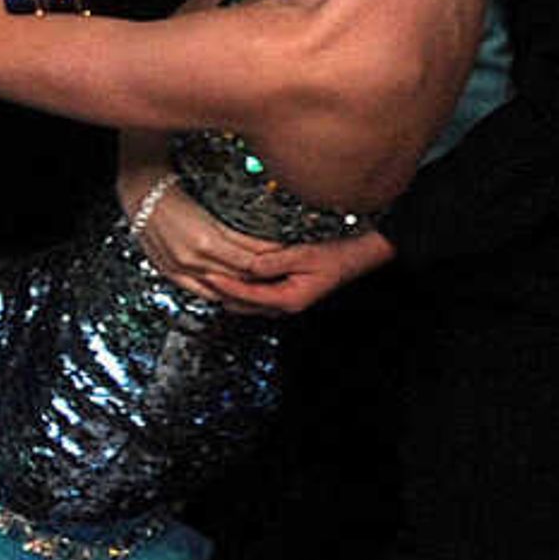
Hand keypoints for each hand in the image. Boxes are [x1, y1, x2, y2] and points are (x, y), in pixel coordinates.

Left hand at [187, 222, 393, 316]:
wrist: (360, 257)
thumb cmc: (338, 255)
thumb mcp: (306, 255)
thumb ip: (275, 261)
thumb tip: (249, 264)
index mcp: (289, 299)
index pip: (246, 295)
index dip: (224, 285)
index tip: (206, 275)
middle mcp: (285, 305)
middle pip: (242, 304)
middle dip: (220, 292)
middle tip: (198, 277)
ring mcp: (286, 302)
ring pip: (248, 302)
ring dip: (229, 291)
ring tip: (208, 276)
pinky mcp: (287, 294)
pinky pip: (257, 295)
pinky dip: (241, 287)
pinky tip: (231, 274)